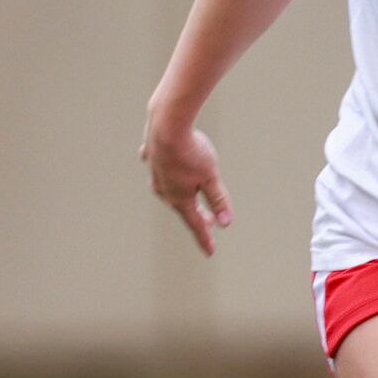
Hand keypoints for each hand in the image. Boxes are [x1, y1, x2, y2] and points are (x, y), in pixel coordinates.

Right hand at [140, 118, 232, 255]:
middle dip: (196, 215)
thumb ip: (218, 200)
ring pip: (169, 188)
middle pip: (183, 206)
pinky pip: (157, 166)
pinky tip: (164, 169)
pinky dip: (163, 170)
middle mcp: (163, 188)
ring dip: (181, 195)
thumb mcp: (211, 178)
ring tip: (189, 197)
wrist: (166, 125)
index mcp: (179, 197)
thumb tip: (226, 224)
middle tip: (209, 223)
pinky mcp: (150, 154)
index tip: (211, 252)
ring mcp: (154, 171)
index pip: (196, 223)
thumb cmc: (191, 153)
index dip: (205, 238)